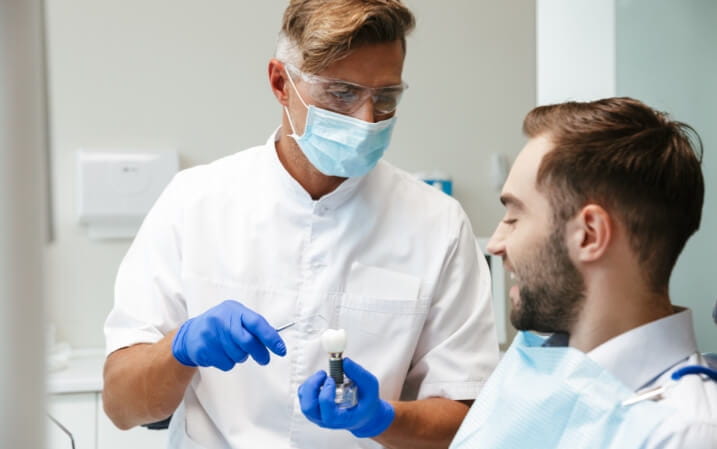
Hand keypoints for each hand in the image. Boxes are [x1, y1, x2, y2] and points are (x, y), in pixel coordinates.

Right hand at [171, 300, 285, 370]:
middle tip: (265, 359)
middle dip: (260, 353)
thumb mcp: (235, 318)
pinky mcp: (203, 349)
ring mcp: (210, 335)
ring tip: (232, 349)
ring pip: (238, 355)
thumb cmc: (220, 325)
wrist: (190, 334)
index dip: (271, 337)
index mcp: (234, 310)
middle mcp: (221, 320)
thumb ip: (252, 326)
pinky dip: (228, 362)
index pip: (257, 323)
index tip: (281, 350)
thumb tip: (274, 341)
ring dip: (240, 356)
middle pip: (248, 342)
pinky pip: (226, 364)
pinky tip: (220, 353)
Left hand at [298, 357, 394, 437]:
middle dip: (312, 387)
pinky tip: (321, 380)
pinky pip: (303, 396)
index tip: (331, 379)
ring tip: (323, 376)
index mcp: (341, 419)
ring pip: (304, 401)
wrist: (362, 414)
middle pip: (308, 408)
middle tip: (323, 374)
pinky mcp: (313, 408)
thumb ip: (359, 374)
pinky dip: (308, 385)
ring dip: (310, 385)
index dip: (326, 395)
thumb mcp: (370, 386)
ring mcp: (317, 416)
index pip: (327, 414)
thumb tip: (344, 361)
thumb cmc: (366, 401)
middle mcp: (326, 420)